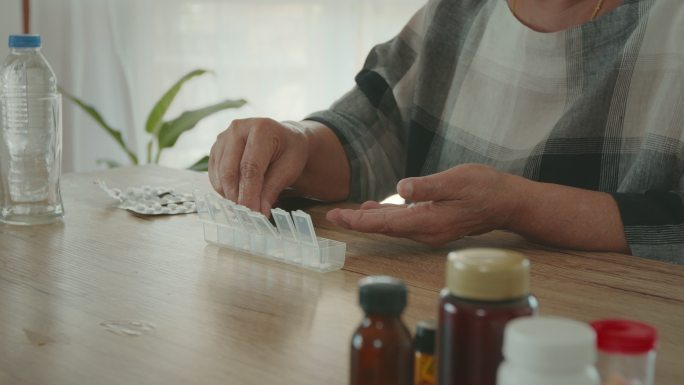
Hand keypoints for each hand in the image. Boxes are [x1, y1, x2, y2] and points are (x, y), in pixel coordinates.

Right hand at [208, 118, 308, 215]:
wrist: (283, 139)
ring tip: (248, 204)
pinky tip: (240, 194)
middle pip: (230, 171)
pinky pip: (215, 176)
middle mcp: (237, 129)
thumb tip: (259, 212)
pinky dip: (225, 190)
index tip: (254, 213)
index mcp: (260, 129)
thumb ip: (272, 189)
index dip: (249, 193)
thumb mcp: (290, 169)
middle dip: (238, 197)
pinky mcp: (216, 149)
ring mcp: (223, 138)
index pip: (250, 167)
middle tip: (249, 215)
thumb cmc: (289, 152)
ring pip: (220, 176)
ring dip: (231, 196)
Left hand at [326, 164, 526, 245]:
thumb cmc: (486, 188)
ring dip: (369, 220)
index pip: (385, 223)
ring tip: (346, 214)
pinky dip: (386, 217)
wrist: (509, 203)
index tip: (338, 217)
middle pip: (384, 227)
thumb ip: (428, 186)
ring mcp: (430, 229)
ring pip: (392, 226)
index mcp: (428, 221)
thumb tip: (400, 189)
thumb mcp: (457, 181)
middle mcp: (426, 230)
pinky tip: (376, 209)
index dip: (359, 220)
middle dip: (357, 221)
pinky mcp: (434, 223)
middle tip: (332, 216)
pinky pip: (403, 223)